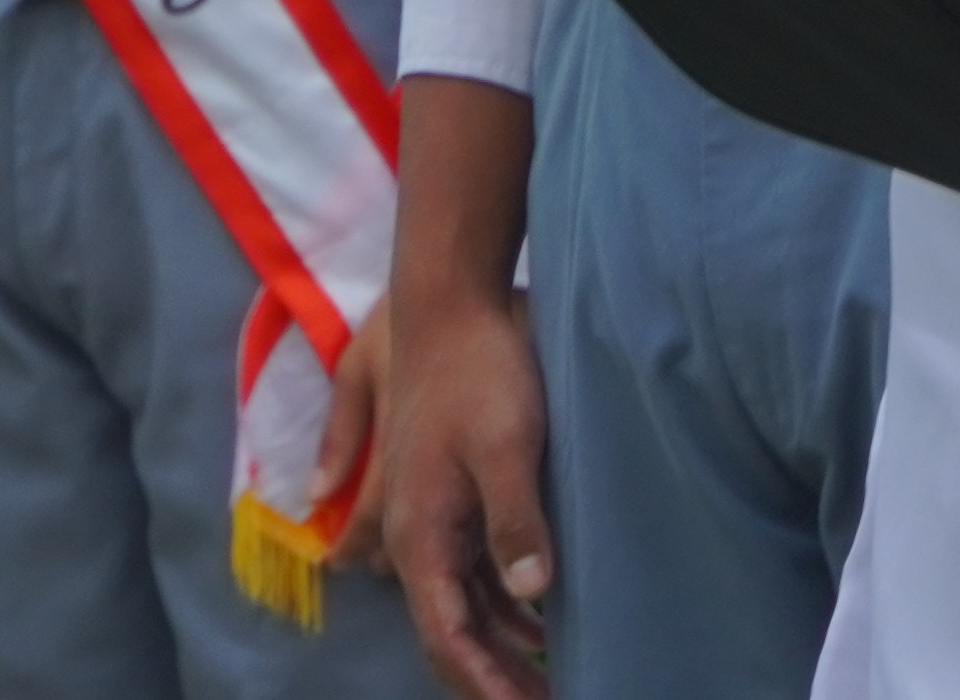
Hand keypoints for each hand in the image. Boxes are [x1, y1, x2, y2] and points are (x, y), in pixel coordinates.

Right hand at [348, 281, 557, 697]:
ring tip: (548, 671)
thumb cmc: (478, 369)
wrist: (447, 298)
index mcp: (420, 531)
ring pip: (456, 597)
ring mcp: (424, 511)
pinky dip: (496, 597)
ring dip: (497, 637)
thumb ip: (515, 519)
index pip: (446, 633)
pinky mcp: (444, 489)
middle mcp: (412, 531)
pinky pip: (464, 564)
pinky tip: (537, 609)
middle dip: (489, 674)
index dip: (483, 683)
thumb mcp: (505, 445)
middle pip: (447, 625)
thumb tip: (534, 590)